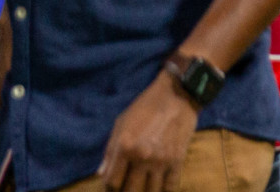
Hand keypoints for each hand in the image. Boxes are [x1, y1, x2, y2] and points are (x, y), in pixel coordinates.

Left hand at [97, 71, 197, 191]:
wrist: (175, 96)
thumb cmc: (144, 107)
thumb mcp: (121, 124)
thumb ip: (110, 151)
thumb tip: (100, 174)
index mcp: (124, 146)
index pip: (112, 182)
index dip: (110, 187)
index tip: (113, 185)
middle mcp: (141, 157)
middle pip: (131, 191)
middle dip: (127, 191)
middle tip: (128, 186)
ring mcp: (161, 161)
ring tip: (142, 186)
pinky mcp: (178, 162)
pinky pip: (170, 189)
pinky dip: (163, 190)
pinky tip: (158, 186)